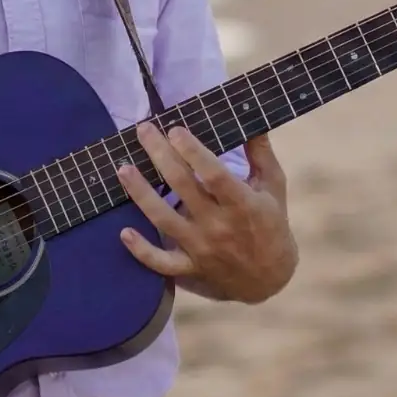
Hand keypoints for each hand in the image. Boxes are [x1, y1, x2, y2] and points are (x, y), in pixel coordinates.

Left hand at [114, 123, 297, 303]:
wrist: (269, 280)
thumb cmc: (272, 225)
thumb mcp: (274, 187)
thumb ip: (260, 153)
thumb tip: (250, 117)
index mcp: (243, 204)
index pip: (215, 175)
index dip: (193, 151)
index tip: (175, 129)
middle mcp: (219, 226)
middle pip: (183, 187)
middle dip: (160, 155)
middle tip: (143, 129)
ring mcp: (201, 249)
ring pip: (164, 220)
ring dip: (141, 193)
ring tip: (123, 168)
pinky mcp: (189, 268)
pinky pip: (160, 262)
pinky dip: (141, 250)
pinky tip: (123, 231)